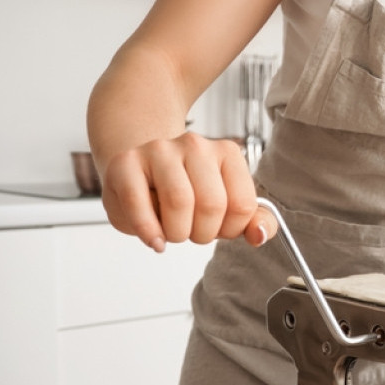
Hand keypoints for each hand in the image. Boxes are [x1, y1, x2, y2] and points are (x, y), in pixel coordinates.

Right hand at [100, 132, 273, 251]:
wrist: (141, 172)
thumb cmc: (187, 192)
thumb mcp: (225, 207)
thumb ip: (252, 221)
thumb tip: (258, 235)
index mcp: (227, 153)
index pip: (243, 205)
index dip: (230, 230)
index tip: (218, 229)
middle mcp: (196, 145)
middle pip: (212, 205)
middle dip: (202, 234)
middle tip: (191, 231)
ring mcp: (160, 150)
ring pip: (179, 202)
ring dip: (176, 233)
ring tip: (171, 231)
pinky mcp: (126, 163)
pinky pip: (138, 203)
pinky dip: (148, 231)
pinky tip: (154, 240)